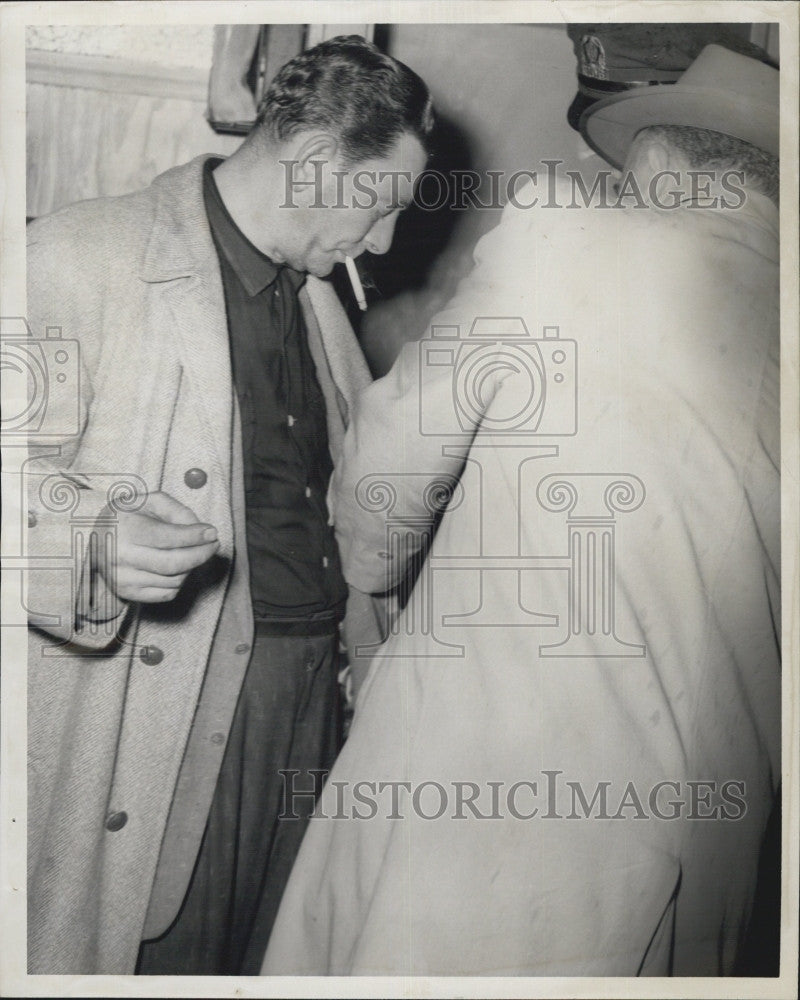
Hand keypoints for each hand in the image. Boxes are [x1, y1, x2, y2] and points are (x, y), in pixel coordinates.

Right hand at [100, 491, 219, 602]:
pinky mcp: (128, 594)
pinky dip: (180, 581)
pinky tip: (177, 567)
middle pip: (174, 564)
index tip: (213, 533)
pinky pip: (167, 593)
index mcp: (125, 528)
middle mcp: (121, 556)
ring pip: (174, 580)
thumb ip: (175, 509)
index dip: (194, 536)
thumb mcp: (147, 501)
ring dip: (191, 567)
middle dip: (201, 554)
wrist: (93, 542)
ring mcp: (124, 579)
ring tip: (192, 552)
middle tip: (213, 545)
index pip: (167, 538)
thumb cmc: (127, 517)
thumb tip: (201, 530)